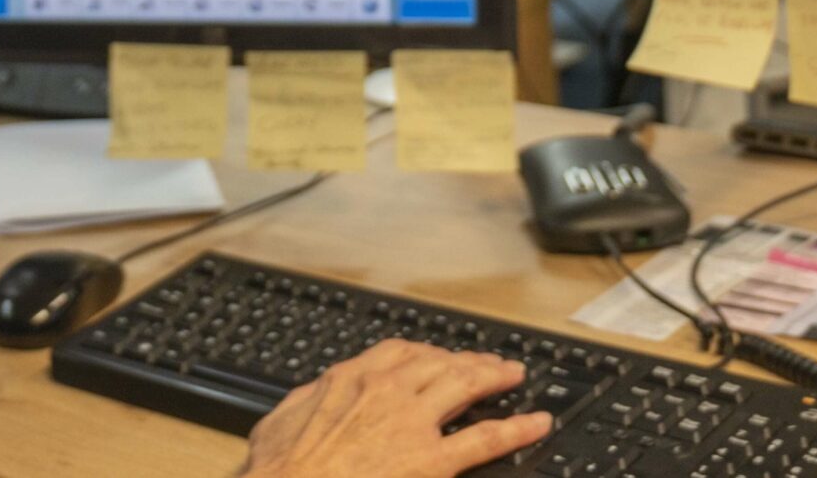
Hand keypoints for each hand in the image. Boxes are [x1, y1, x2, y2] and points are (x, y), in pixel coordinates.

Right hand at [236, 342, 552, 477]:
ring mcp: (412, 423)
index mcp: (349, 380)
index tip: (438, 354)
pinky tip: (537, 424)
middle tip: (489, 362)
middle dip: (467, 360)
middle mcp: (386, 392)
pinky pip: (485, 438)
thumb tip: (314, 392)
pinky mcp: (432, 461)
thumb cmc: (280, 472)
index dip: (426, 351)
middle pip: (439, 362)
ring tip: (514, 376)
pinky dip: (517, 428)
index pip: (399, 351)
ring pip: (465, 386)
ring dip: (494, 378)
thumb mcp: (279, 422)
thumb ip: (304, 401)